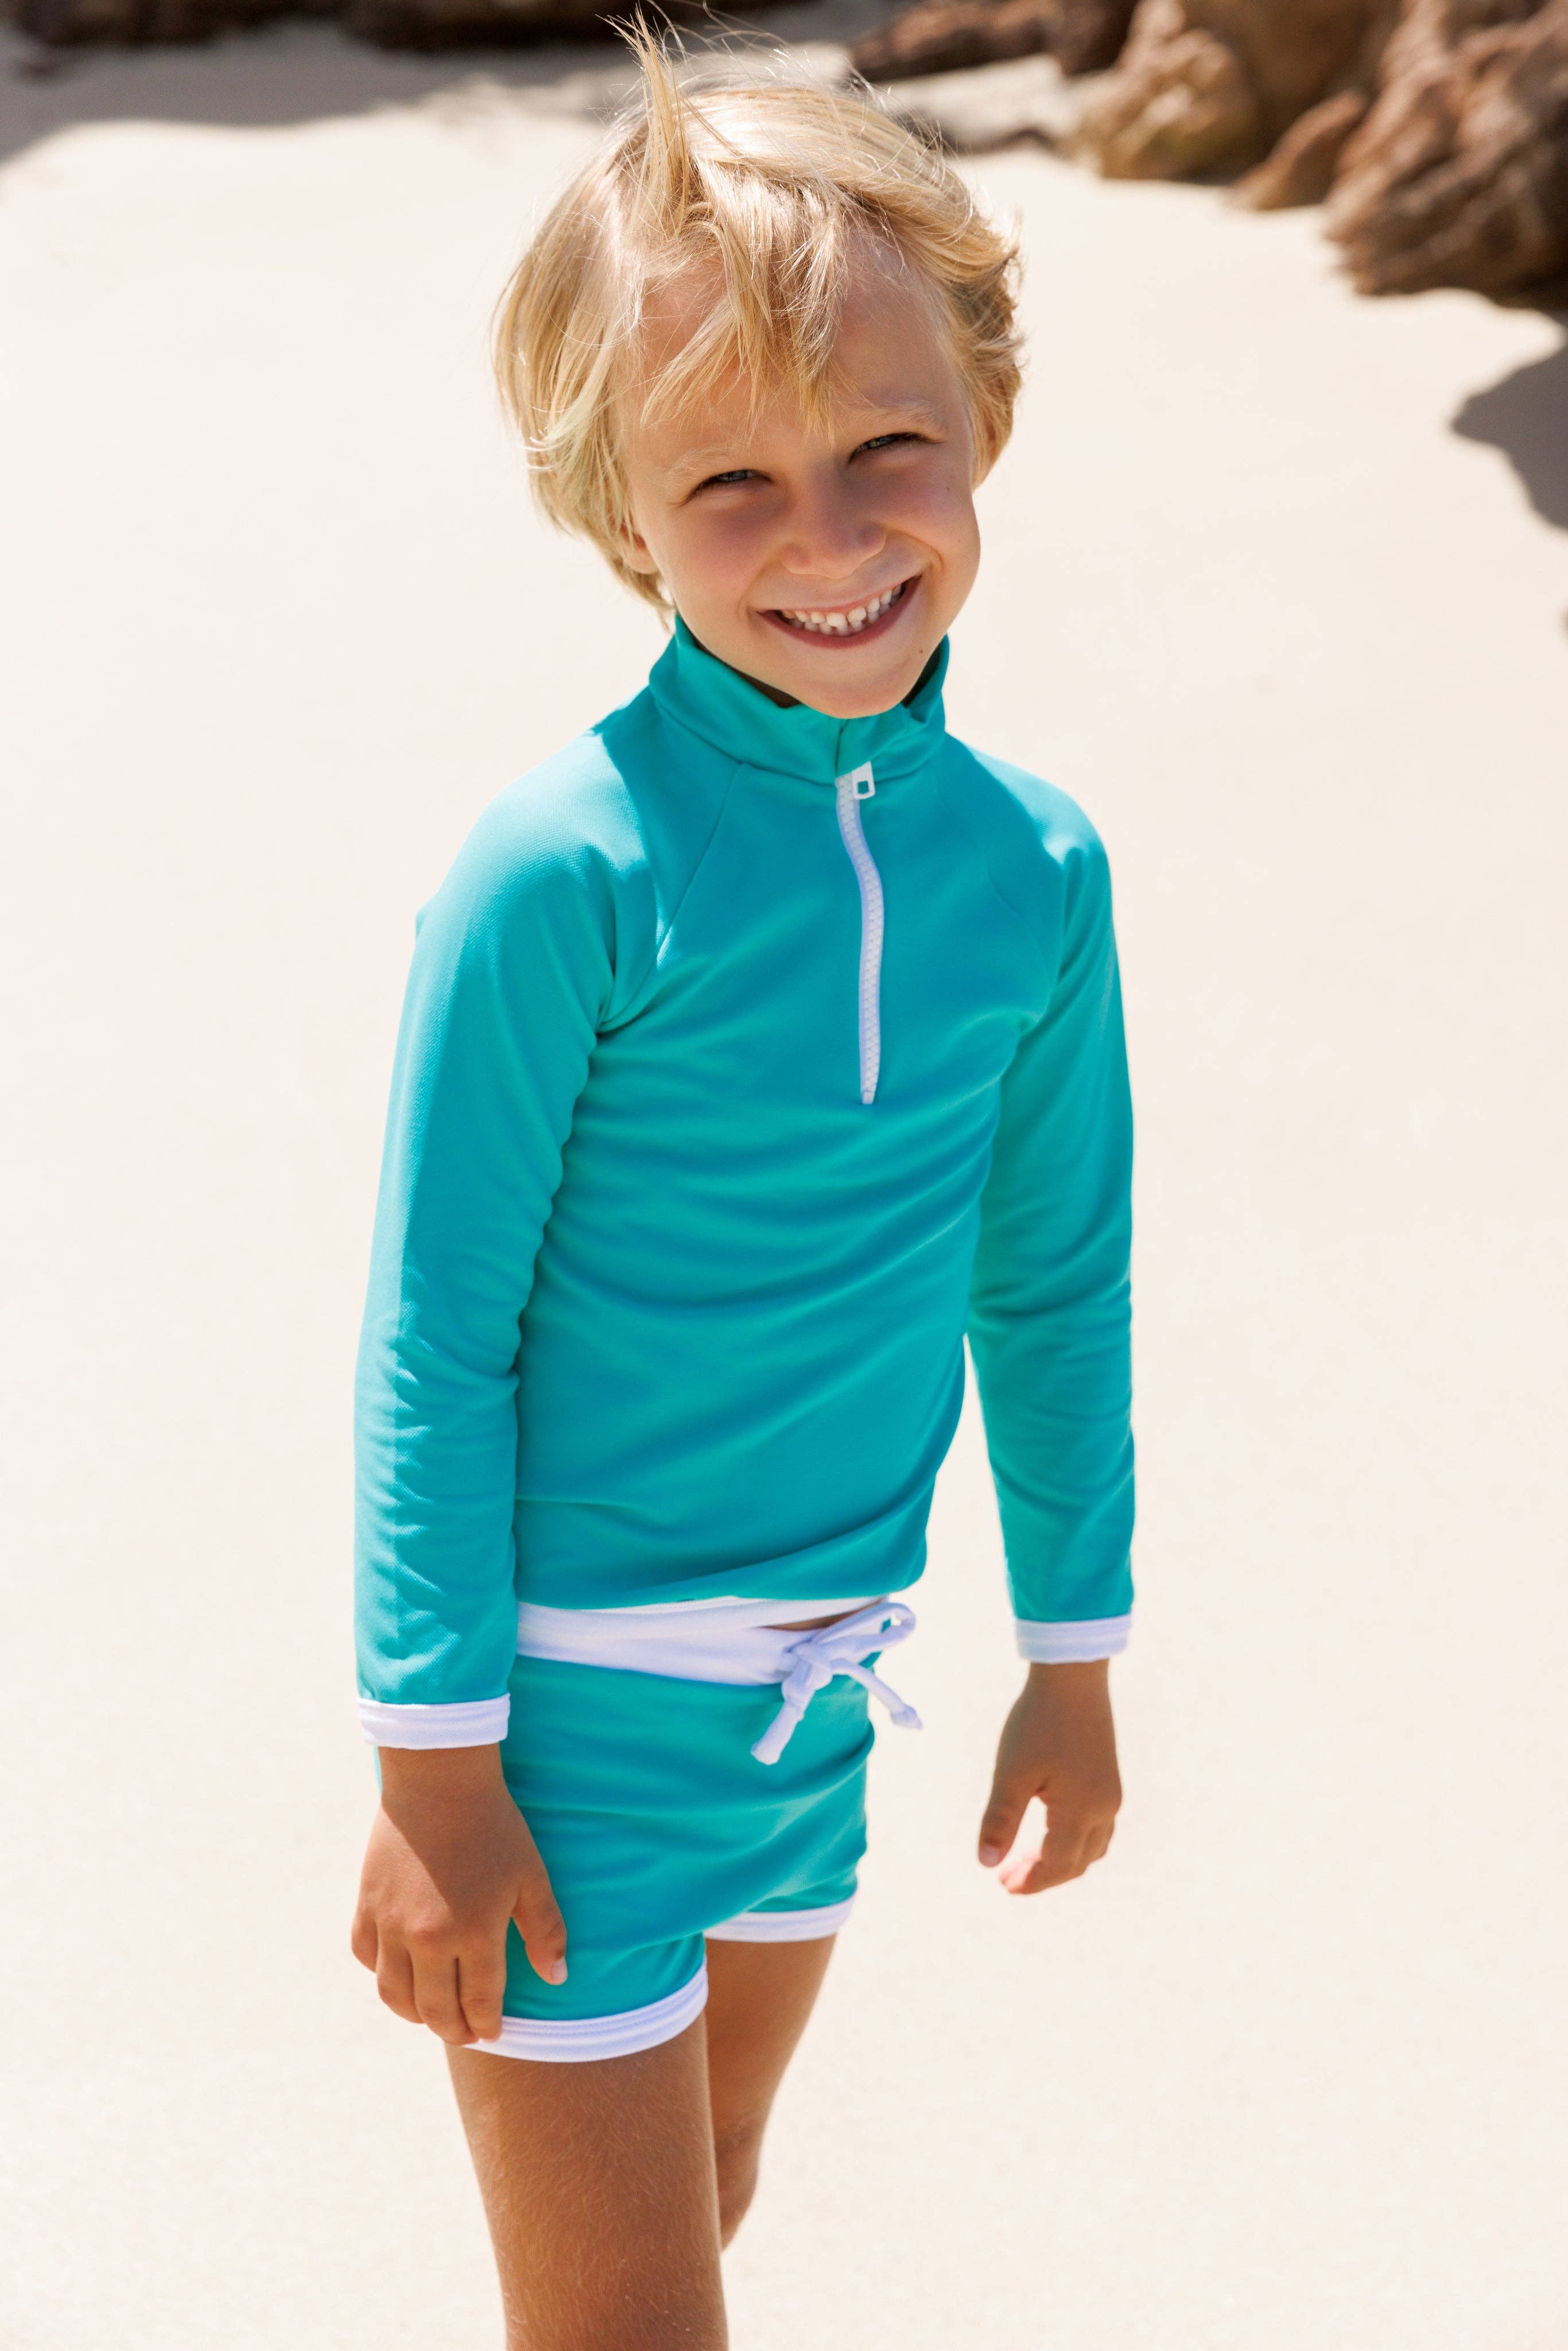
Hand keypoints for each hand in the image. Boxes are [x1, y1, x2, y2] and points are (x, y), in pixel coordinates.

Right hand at [350, 1744, 566, 2044]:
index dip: (487, 2025)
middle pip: (435, 2011)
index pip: (478, 2004)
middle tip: (466, 2031)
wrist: (439, 1780)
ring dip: (415, 2013)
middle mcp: (426, 1938)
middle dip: (455, 2030)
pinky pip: (367, 1959)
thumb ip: (545, 1931)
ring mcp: (390, 1924)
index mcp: (473, 1933)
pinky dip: (383, 1975)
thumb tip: (556, 1979)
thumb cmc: (493, 1826)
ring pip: (394, 1996)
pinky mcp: (366, 1906)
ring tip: (433, 2011)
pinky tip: (402, 1973)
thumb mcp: (530, 1876)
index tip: (492, 2031)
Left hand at [977, 1660, 1121, 1894]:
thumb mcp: (1011, 1773)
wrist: (1073, 1678)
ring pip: (1090, 1847)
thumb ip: (1000, 1820)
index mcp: (1080, 1812)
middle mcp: (1103, 1808)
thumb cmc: (1037, 1723)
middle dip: (1042, 1875)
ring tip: (1026, 1859)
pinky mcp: (1109, 1779)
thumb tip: (986, 1862)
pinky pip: (1097, 1827)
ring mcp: (1110, 1794)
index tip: (1002, 1885)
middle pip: (1076, 1862)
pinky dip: (1074, 1841)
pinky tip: (1050, 1832)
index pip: (1056, 1866)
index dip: (1030, 1881)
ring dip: (1060, 1860)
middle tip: (1007, 1877)